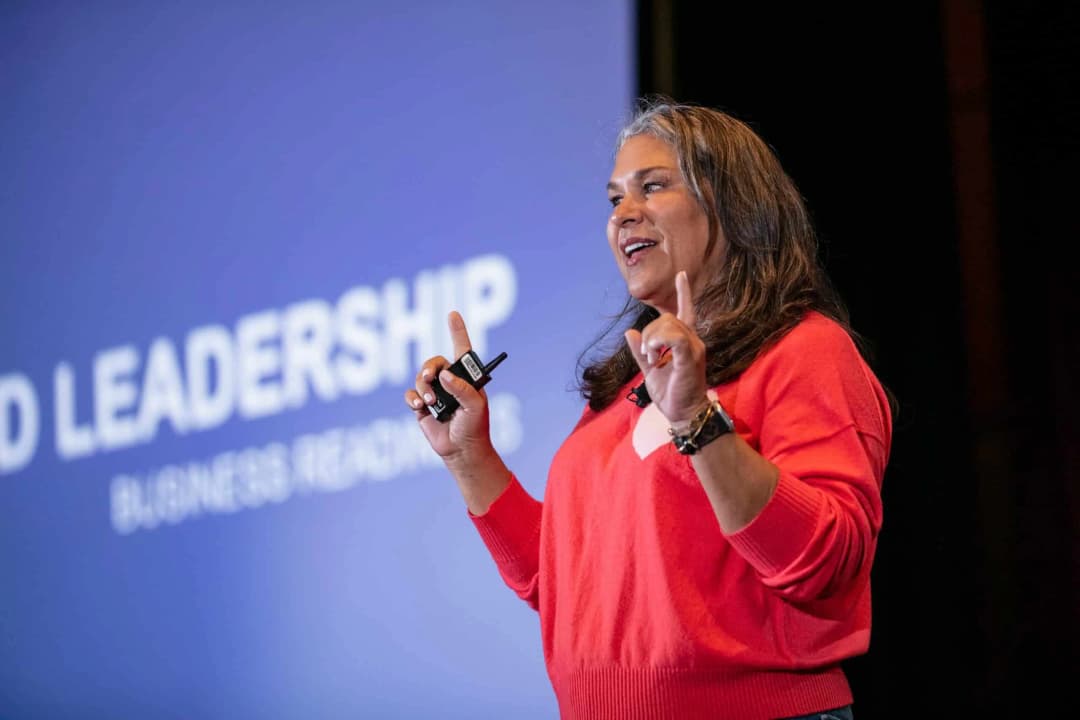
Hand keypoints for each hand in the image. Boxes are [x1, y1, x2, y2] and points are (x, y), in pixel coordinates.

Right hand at [404, 312, 494, 465]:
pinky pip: (411, 393)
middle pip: (434, 362)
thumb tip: (444, 376)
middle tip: (431, 377)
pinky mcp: (421, 406)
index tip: (453, 313)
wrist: (461, 451)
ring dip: (423, 387)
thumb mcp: (475, 407)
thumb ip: (462, 389)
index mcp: (467, 378)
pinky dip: (412, 397)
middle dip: (429, 367)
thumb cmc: (474, 427)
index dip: (457, 330)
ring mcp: (435, 393)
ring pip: (421, 377)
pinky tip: (419, 406)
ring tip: (430, 401)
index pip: (462, 349)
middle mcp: (450, 381)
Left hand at [624, 271, 709, 425]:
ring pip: (670, 324)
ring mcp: (694, 348)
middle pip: (668, 318)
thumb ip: (640, 351)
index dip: (684, 293)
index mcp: (684, 342)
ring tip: (652, 359)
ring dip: (652, 339)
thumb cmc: (671, 393)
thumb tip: (629, 332)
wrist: (683, 414)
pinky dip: (659, 341)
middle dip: (650, 333)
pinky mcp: (691, 356)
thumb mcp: (649, 370)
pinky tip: (653, 354)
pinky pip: (675, 336)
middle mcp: (693, 341)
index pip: (686, 311)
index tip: (681, 275)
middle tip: (647, 356)